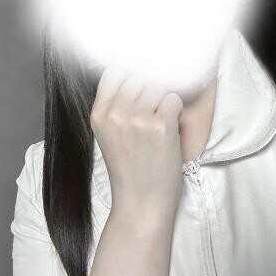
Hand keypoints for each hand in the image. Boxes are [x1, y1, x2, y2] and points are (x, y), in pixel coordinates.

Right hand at [90, 66, 184, 217]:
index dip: (130, 78)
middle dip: (150, 90)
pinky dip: (176, 111)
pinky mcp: (161, 127)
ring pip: (158, 86)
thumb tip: (133, 74)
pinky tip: (169, 129)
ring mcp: (139, 120)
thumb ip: (114, 105)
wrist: (142, 203)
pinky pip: (174, 99)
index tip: (138, 92)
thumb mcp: (108, 134)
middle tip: (152, 114)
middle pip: (140, 77)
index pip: (115, 72)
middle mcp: (116, 114)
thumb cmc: (130, 169)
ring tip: (160, 123)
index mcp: (99, 114)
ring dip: (164, 100)